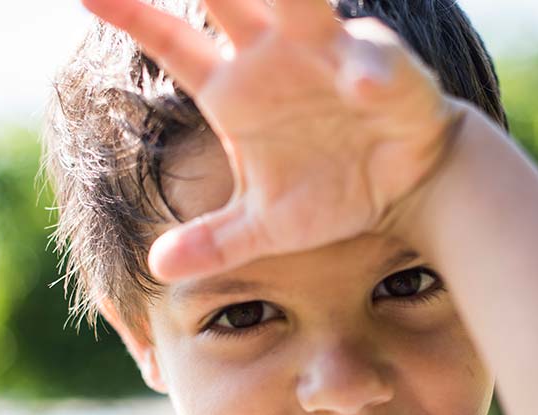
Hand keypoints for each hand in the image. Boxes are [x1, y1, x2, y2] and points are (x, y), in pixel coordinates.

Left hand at [81, 0, 466, 280]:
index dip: (133, 15)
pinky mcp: (382, 68)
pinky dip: (368, 71)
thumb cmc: (332, 191)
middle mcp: (276, 57)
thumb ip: (216, 242)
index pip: (174, 45)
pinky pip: (372, 62)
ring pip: (299, 2)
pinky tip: (360, 84)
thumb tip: (157, 264)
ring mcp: (328, 53)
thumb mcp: (266, 226)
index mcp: (236, 90)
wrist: (404, 187)